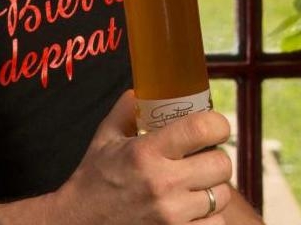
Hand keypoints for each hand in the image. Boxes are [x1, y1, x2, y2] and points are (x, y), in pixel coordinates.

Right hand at [51, 90, 235, 223]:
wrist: (78, 223)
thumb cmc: (94, 180)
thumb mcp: (105, 139)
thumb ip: (126, 111)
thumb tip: (142, 90)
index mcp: (146, 152)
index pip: (201, 129)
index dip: (217, 124)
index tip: (215, 127)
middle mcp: (162, 184)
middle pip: (221, 164)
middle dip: (216, 159)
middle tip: (203, 160)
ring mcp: (171, 215)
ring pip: (221, 196)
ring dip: (213, 190)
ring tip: (196, 187)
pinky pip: (216, 224)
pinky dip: (209, 218)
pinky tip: (192, 211)